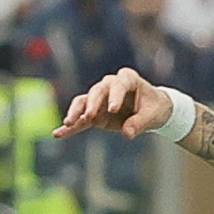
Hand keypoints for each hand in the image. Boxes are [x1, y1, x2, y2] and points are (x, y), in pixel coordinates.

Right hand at [54, 67, 170, 139]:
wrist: (152, 111)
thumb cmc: (155, 108)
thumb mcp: (154, 115)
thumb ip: (141, 123)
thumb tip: (126, 134)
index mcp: (128, 80)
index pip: (119, 85)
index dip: (115, 96)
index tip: (114, 109)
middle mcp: (110, 86)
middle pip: (96, 92)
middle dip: (91, 104)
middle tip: (87, 116)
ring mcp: (100, 99)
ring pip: (83, 102)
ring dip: (75, 112)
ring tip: (69, 123)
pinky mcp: (95, 113)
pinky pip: (80, 119)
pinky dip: (70, 127)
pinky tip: (58, 134)